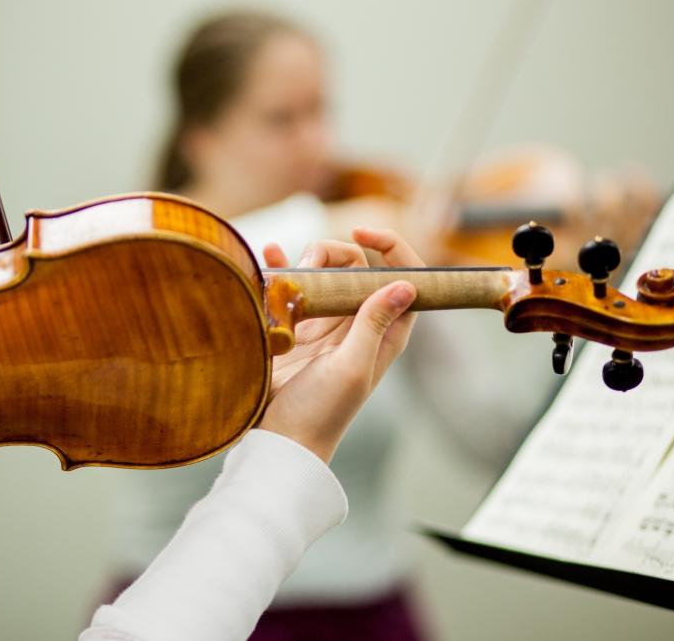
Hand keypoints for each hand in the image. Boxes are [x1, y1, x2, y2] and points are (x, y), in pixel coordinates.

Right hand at [257, 228, 422, 462]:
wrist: (279, 440)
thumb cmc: (320, 413)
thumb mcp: (352, 368)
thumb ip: (374, 324)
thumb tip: (407, 285)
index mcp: (384, 332)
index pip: (404, 277)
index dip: (391, 247)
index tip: (360, 233)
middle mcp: (357, 324)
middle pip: (357, 266)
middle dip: (333, 253)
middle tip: (307, 267)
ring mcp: (324, 324)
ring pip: (323, 272)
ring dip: (303, 262)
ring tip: (282, 278)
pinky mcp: (293, 328)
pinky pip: (290, 286)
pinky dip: (280, 267)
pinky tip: (267, 256)